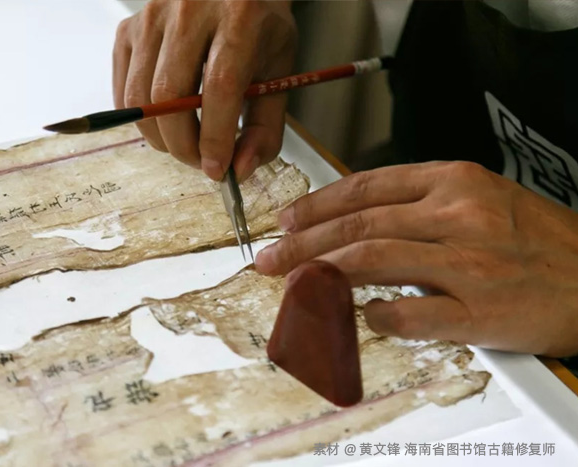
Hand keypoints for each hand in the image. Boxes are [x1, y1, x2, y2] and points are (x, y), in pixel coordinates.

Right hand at [113, 0, 295, 180]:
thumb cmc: (258, 29)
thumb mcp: (277, 73)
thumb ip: (265, 127)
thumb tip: (240, 169)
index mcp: (239, 19)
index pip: (219, 87)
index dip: (215, 137)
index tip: (217, 168)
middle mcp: (190, 10)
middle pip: (170, 95)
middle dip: (184, 145)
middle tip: (201, 161)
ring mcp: (152, 17)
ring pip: (140, 98)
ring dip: (161, 138)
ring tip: (184, 144)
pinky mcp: (129, 29)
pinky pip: (123, 90)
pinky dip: (142, 120)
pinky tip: (164, 122)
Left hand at [255, 161, 577, 356]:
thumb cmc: (537, 240)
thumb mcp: (480, 199)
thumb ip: (419, 207)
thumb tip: (356, 224)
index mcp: (455, 181)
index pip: (366, 187)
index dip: (318, 204)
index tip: (289, 220)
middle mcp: (458, 215)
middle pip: (359, 224)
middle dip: (304, 242)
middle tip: (271, 257)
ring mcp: (468, 263)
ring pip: (373, 259)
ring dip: (321, 273)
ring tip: (291, 283)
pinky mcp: (479, 311)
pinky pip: (409, 313)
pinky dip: (375, 315)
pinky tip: (360, 316)